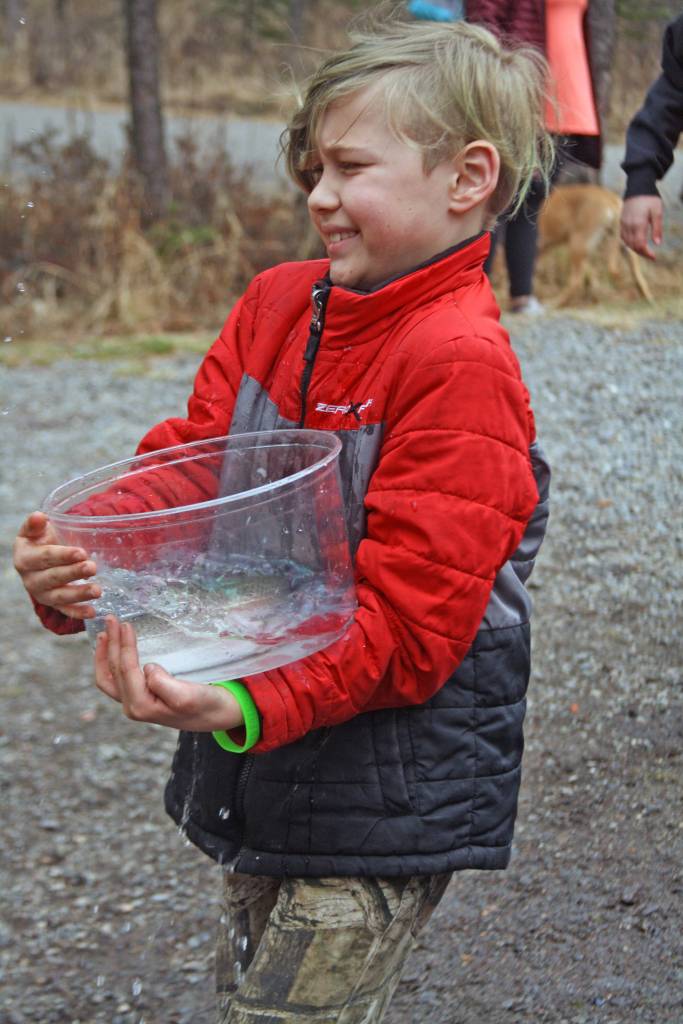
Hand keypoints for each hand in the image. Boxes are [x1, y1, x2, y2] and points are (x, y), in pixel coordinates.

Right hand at [13, 511, 99, 618]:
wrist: (38, 559)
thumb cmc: (40, 540)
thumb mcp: (35, 530)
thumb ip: (35, 524)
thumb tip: (39, 516)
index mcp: (24, 559)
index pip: (44, 557)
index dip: (62, 555)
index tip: (81, 553)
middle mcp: (30, 579)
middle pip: (53, 577)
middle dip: (73, 573)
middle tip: (93, 568)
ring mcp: (41, 594)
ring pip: (59, 597)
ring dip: (79, 594)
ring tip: (97, 590)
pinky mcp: (53, 604)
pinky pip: (65, 610)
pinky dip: (78, 613)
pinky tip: (93, 611)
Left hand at [95, 616, 244, 731]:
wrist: (216, 715)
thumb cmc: (205, 704)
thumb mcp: (188, 695)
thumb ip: (163, 684)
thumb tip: (147, 668)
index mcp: (141, 706)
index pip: (127, 670)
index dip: (124, 645)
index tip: (126, 623)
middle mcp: (132, 707)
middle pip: (113, 671)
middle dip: (111, 643)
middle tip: (111, 618)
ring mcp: (133, 703)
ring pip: (109, 676)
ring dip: (104, 653)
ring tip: (105, 632)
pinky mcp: (138, 698)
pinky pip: (115, 679)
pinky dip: (109, 662)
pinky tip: (111, 649)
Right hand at [620, 194, 662, 259]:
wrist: (637, 187)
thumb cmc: (650, 199)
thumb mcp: (657, 212)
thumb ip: (657, 228)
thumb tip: (657, 243)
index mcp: (638, 224)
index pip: (640, 244)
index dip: (646, 253)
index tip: (654, 257)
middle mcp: (629, 225)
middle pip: (633, 246)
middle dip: (642, 252)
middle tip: (651, 255)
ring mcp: (623, 224)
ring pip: (627, 243)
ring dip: (635, 249)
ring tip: (644, 250)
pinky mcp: (621, 222)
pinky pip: (623, 237)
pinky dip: (629, 243)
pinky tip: (635, 242)